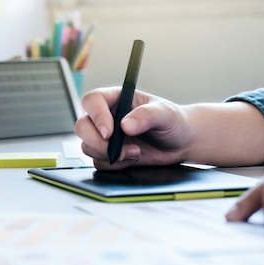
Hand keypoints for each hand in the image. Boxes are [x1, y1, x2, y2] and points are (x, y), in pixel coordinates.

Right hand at [74, 87, 191, 169]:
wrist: (181, 143)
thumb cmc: (173, 121)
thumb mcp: (165, 113)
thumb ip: (146, 116)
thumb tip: (125, 125)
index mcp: (115, 99)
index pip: (93, 101)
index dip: (96, 115)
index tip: (109, 132)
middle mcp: (106, 116)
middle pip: (82, 126)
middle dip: (96, 141)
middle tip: (116, 149)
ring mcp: (105, 137)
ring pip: (87, 146)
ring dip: (108, 154)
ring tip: (135, 152)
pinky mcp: (109, 154)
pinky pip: (99, 162)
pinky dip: (114, 165)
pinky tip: (133, 159)